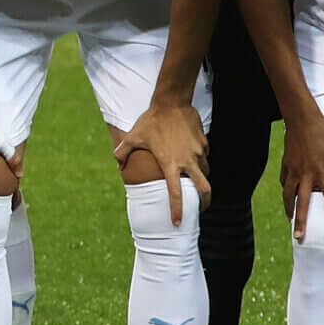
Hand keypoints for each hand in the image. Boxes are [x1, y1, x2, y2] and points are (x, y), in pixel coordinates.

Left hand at [114, 96, 210, 222]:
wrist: (172, 102)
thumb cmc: (151, 120)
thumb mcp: (134, 136)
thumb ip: (123, 152)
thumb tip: (118, 164)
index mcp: (170, 164)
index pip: (176, 193)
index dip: (178, 210)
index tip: (178, 223)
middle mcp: (187, 161)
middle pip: (204, 190)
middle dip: (205, 203)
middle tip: (200, 209)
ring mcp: (198, 152)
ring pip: (205, 173)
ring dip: (201, 180)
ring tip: (194, 181)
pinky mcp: (204, 143)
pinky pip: (205, 157)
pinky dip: (200, 162)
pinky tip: (191, 156)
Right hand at [279, 111, 323, 240]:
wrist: (302, 118)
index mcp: (321, 173)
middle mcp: (306, 175)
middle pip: (303, 204)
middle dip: (302, 222)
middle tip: (300, 237)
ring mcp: (294, 170)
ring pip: (288, 195)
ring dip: (290, 209)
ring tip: (291, 220)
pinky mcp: (286, 164)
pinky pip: (284, 181)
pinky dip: (285, 190)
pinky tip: (287, 195)